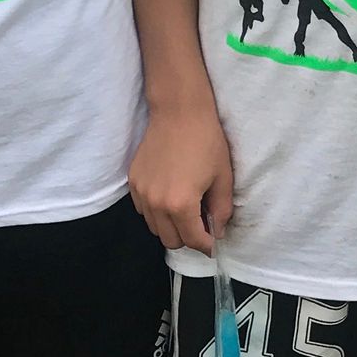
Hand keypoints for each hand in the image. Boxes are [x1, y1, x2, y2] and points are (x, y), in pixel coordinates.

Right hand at [129, 104, 234, 254]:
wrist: (179, 112)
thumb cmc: (206, 142)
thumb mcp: (223, 178)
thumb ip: (221, 211)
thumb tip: (217, 232)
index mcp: (181, 204)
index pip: (194, 241)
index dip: (207, 244)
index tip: (214, 241)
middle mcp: (156, 204)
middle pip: (171, 241)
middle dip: (189, 238)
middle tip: (200, 222)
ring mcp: (141, 193)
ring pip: (155, 228)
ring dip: (171, 226)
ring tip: (185, 208)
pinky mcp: (133, 182)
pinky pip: (143, 211)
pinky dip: (157, 212)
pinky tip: (169, 196)